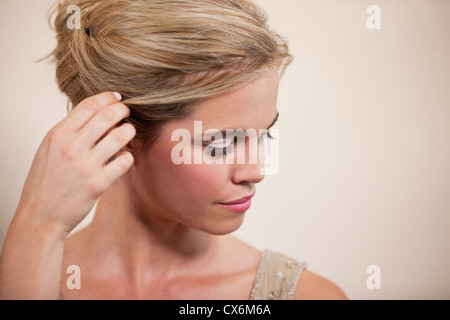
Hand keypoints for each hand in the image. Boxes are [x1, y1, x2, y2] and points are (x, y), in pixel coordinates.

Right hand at [15, 91, 135, 235]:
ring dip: (129, 131)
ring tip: (129, 133)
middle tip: (127, 113)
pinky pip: (124, 161)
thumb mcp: (49, 149)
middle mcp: (71, 147)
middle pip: (107, 115)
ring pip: (120, 136)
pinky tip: (125, 157)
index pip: (88, 105)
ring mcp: (85, 165)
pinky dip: (129, 156)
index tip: (117, 97)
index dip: (107, 98)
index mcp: (58, 135)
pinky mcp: (98, 183)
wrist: (40, 216)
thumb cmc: (45, 182)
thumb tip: (97, 115)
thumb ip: (70, 131)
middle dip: (123, 110)